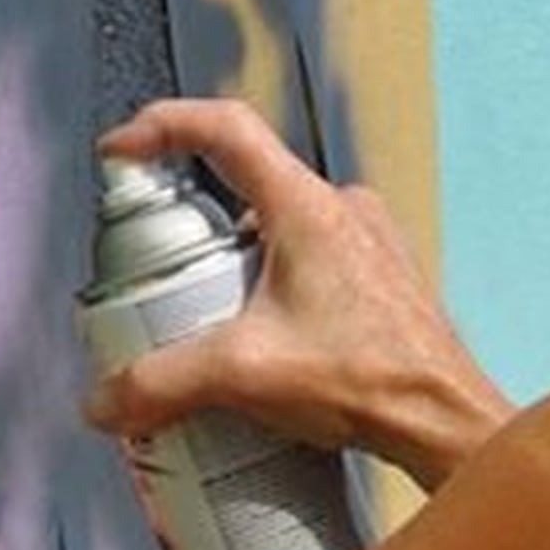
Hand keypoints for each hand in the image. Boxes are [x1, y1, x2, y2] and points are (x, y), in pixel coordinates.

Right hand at [88, 98, 510, 489]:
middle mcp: (342, 210)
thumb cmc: (371, 381)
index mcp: (306, 206)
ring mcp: (368, 244)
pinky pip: (312, 265)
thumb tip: (103, 401)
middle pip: (245, 187)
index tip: (123, 152)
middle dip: (195, 231)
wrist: (445, 423)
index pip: (224, 128)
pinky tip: (263, 348)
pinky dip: (275, 293)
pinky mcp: (380, 283)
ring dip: (237, 268)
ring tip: (210, 326)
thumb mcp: (245, 374)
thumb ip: (162, 383)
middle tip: (164, 281)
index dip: (163, 125)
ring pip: (280, 231)